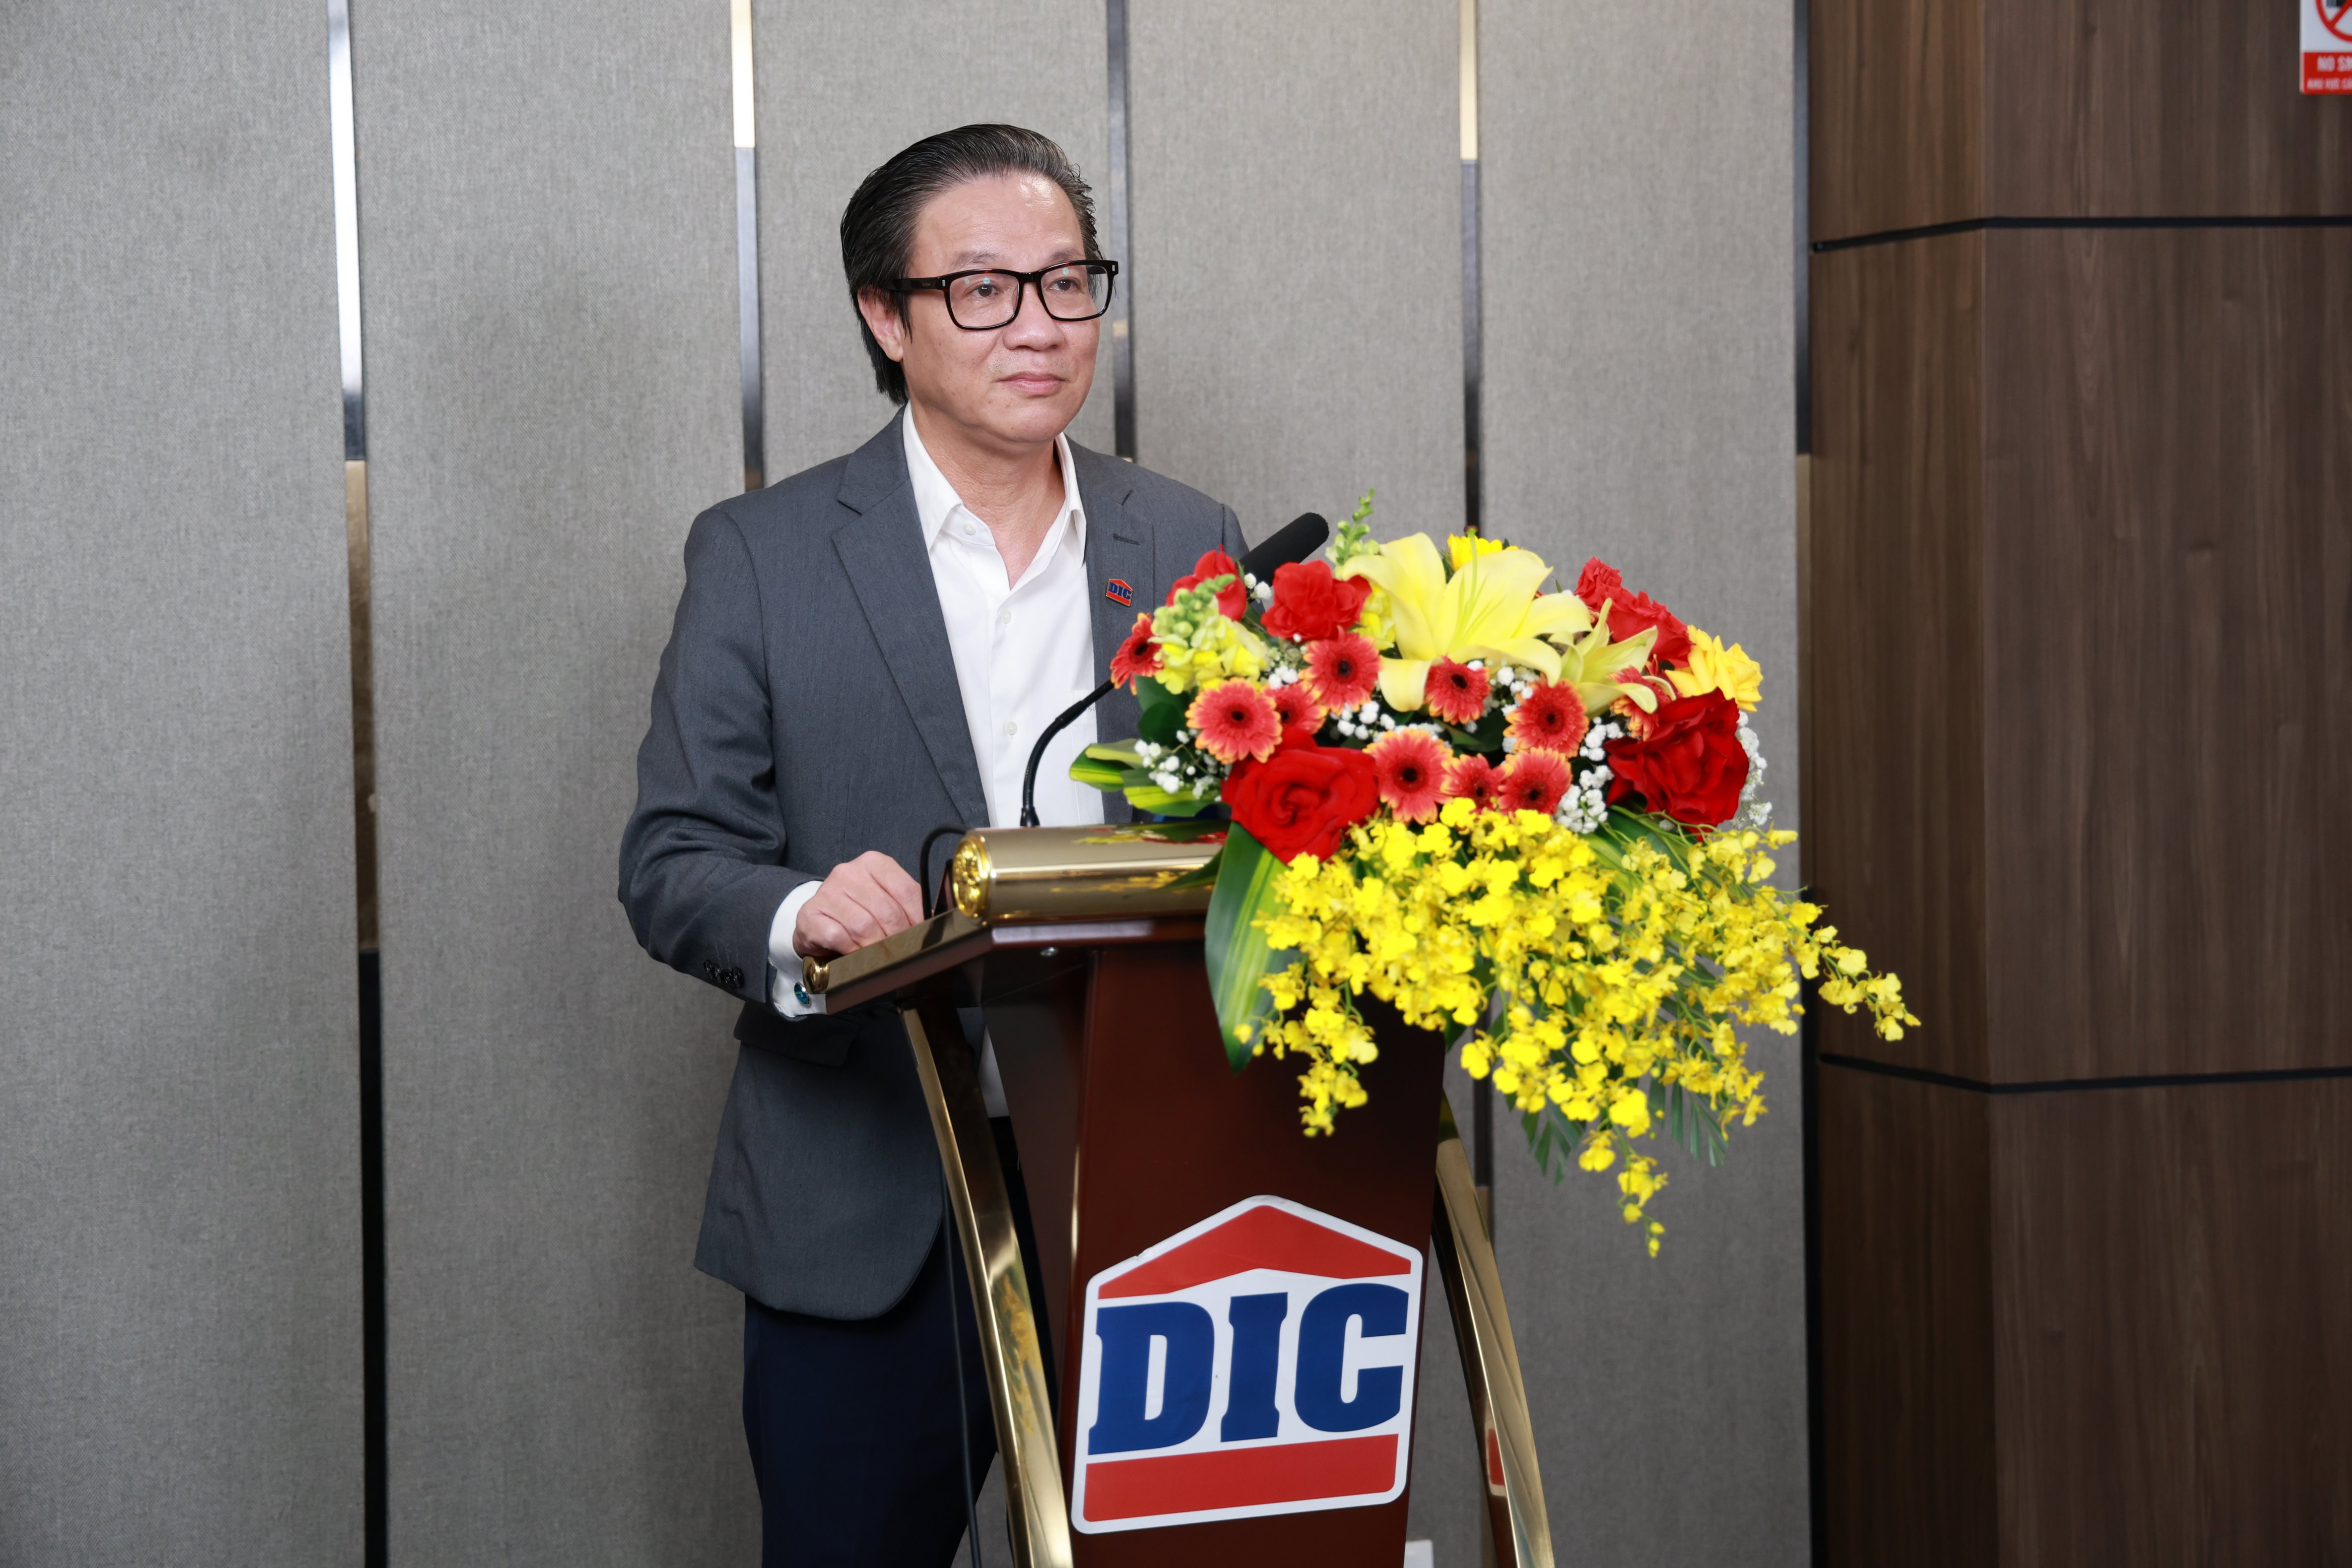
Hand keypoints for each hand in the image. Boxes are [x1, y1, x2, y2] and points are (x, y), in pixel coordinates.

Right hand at [793, 851, 925, 959]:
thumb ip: (908, 906)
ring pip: (864, 926)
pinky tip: (856, 955)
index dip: (918, 919)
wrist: (817, 921)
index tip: (921, 937)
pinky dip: (852, 951)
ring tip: (881, 957)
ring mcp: (828, 891)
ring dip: (876, 947)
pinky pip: (839, 937)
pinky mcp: (811, 914)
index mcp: (874, 863)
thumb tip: (936, 923)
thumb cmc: (858, 911)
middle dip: (898, 937)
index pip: (906, 890)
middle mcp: (848, 872)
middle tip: (903, 953)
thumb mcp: (885, 900)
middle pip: (887, 911)